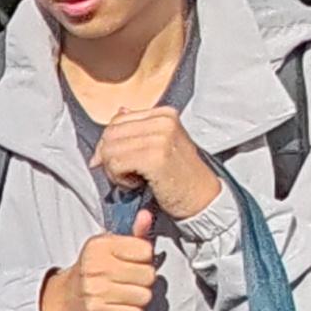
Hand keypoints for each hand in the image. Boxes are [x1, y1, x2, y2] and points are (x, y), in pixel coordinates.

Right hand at [39, 219, 161, 310]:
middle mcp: (96, 267)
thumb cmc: (93, 270)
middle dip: (144, 279)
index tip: (134, 261)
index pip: (145, 250)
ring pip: (144, 295)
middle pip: (148, 275)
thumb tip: (147, 215)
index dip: (145, 258)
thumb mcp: (109, 247)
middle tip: (130, 279)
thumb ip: (133, 233)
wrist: (65, 298)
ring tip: (126, 293)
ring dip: (139, 297)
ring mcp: (96, 291)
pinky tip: (121, 306)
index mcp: (99, 246)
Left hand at [86, 106, 223, 219]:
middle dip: (108, 158)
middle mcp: (163, 120)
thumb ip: (140, 129)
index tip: (111, 163)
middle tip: (123, 175)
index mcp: (164, 114)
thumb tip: (119, 112)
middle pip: (110, 134)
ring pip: (109, 150)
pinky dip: (119, 179)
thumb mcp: (161, 145)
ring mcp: (160, 137)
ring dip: (114, 171)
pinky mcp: (155, 157)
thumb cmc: (180, 176)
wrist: (203, 198)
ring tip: (133, 180)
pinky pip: (115, 164)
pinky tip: (136, 184)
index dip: (107, 144)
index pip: (118, 121)